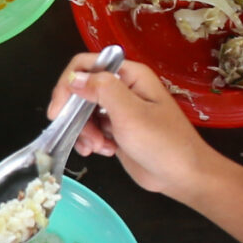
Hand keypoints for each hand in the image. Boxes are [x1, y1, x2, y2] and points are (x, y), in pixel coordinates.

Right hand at [58, 54, 210, 198]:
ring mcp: (119, 110)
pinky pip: (92, 129)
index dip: (68, 84)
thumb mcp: (130, 113)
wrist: (183, 177)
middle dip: (76, 115)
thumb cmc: (163, 143)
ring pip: (83, 112)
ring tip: (99, 148)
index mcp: (130, 75)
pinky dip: (91, 141)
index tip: (59, 111)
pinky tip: (103, 153)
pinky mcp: (117, 130)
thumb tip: (74, 78)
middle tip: (83, 138)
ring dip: (85, 132)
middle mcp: (123, 88)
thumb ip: (102, 90)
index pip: (87, 65)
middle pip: (81, 90)